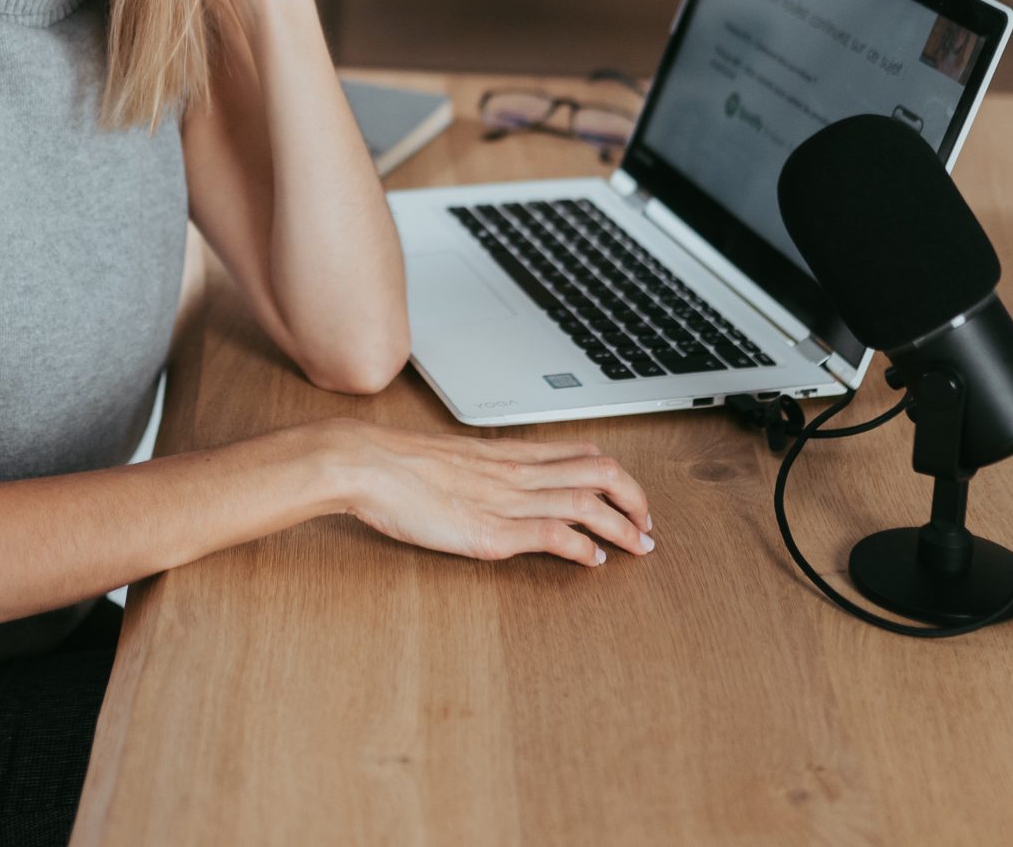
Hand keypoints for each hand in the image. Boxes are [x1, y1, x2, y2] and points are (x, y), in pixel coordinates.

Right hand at [323, 419, 655, 566]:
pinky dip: (581, 547)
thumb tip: (506, 485)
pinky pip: (551, 533)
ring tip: (639, 546)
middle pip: (600, 472)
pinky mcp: (491, 530)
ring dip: (622, 526)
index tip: (631, 498)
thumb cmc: (398, 465)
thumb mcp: (454, 461)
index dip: (617, 476)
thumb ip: (486, 471)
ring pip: (586, 501)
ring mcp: (506, 500)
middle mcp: (516, 472)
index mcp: (508, 454)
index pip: (583, 452)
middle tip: (648, 526)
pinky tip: (592, 560)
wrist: (364, 463)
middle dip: (636, 499)